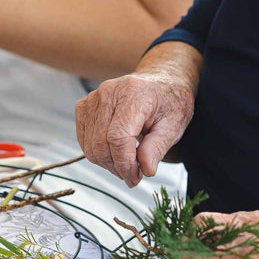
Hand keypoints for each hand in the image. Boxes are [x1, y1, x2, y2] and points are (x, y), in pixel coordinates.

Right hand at [75, 70, 194, 187]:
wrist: (160, 82)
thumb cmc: (168, 101)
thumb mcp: (174, 125)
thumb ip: (157, 147)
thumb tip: (146, 169)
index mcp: (134, 94)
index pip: (118, 137)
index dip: (125, 163)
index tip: (136, 177)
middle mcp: (109, 92)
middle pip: (100, 143)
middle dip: (117, 167)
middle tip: (134, 175)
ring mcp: (94, 98)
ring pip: (90, 145)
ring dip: (107, 163)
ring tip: (127, 164)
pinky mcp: (84, 105)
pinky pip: (84, 139)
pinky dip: (98, 153)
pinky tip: (115, 153)